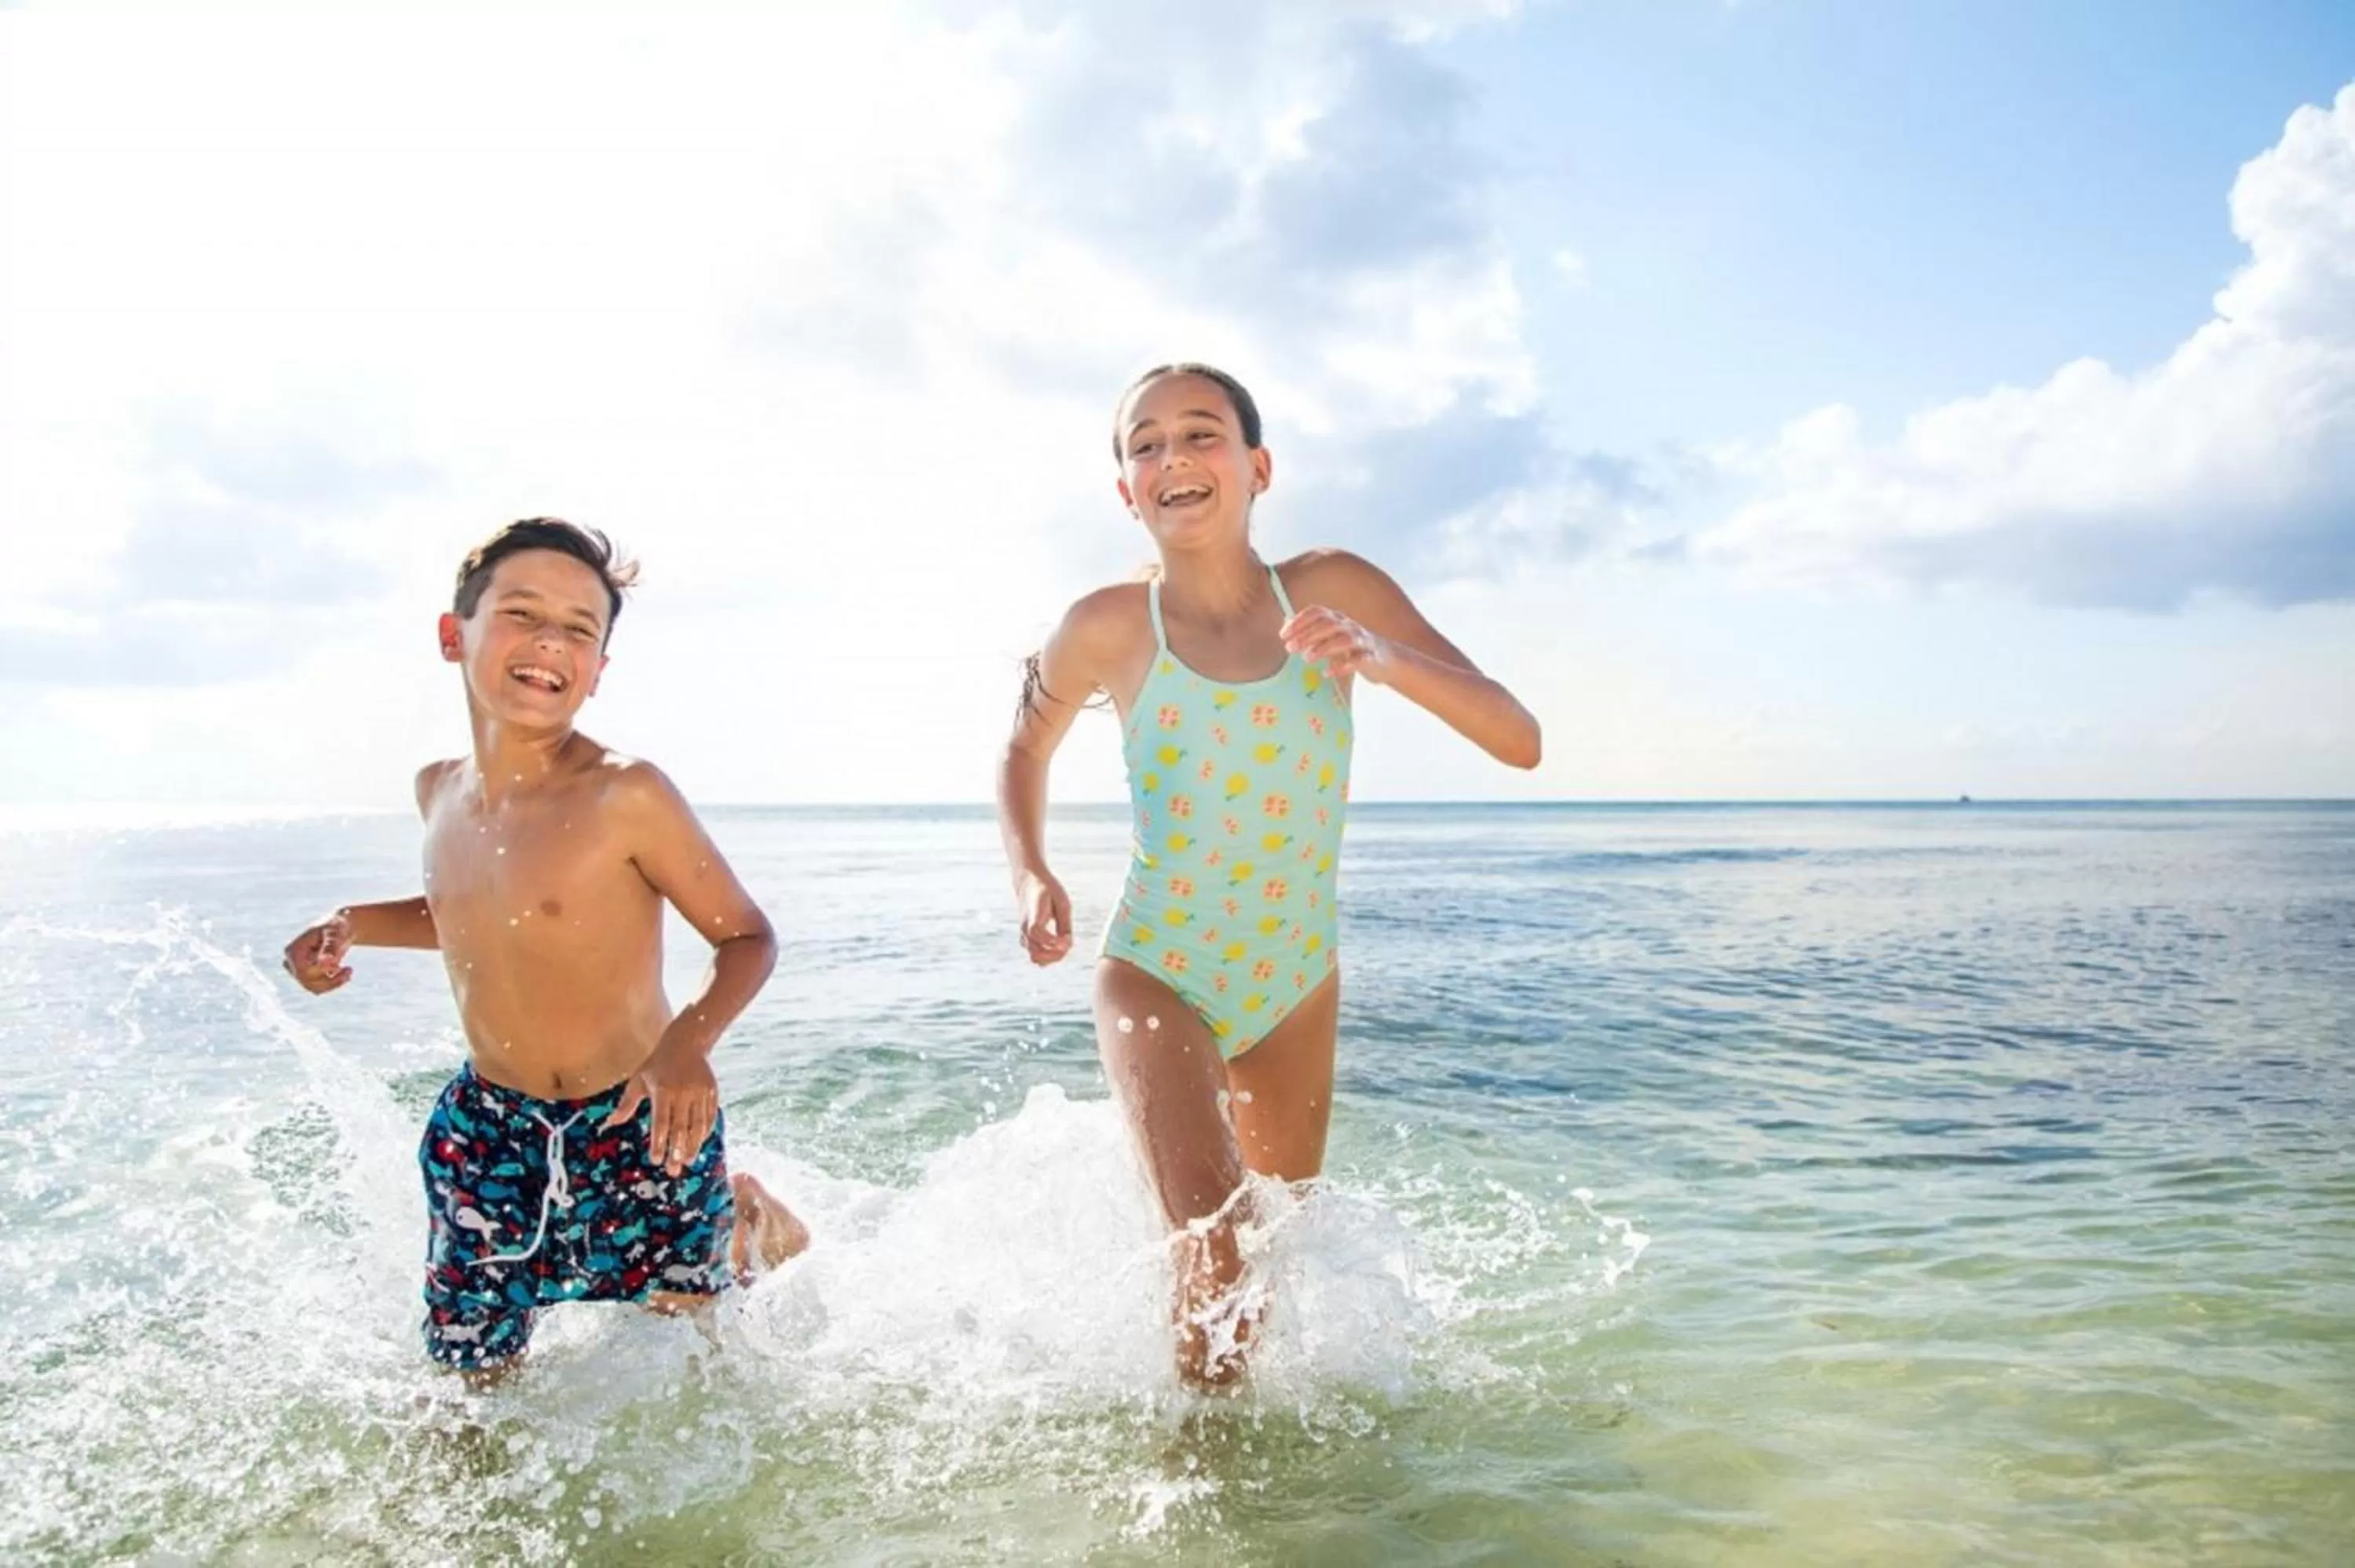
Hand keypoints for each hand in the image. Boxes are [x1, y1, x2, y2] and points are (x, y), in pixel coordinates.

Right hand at [282, 912, 353, 993]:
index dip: (319, 970)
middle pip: (306, 980)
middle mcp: (291, 961)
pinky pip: (318, 988)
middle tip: (349, 970)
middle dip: (329, 978)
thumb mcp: (337, 931)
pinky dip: (333, 984)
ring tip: (349, 971)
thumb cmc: (337, 926)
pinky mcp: (306, 977)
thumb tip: (332, 959)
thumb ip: (333, 944)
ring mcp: (297, 970)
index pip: (301, 968)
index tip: (337, 964)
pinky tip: (346, 975)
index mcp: (294, 949)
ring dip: (333, 983)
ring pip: (313, 987)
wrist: (338, 928)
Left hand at [604, 1035, 717, 1176]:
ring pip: (698, 1125)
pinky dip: (705, 1132)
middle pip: (681, 1127)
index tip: (655, 1160)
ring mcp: (700, 1092)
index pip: (661, 1122)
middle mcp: (683, 1092)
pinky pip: (710, 1116)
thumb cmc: (657, 1065)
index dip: (659, 1142)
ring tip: (688, 1161)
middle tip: (673, 1170)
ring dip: (693, 1145)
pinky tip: (699, 1144)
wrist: (685, 1044)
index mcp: (663, 1090)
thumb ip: (627, 1103)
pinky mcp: (712, 1091)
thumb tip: (611, 1122)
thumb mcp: (638, 1080)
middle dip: (677, 1151)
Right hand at [1016, 867, 1073, 966]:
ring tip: (1064, 945)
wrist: (1029, 883)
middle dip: (1055, 955)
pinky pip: (1035, 954)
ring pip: (1035, 957)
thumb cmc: (1049, 892)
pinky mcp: (1025, 937)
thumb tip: (1067, 945)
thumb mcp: (1062, 903)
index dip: (1052, 940)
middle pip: (1036, 953)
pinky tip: (1058, 946)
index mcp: (1034, 915)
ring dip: (1051, 957)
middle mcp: (1025, 927)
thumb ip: (1065, 925)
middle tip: (1067, 943)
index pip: (1036, 931)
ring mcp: (1024, 934)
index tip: (1066, 938)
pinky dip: (1047, 956)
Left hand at [1282, 605, 1391, 683]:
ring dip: (1323, 648)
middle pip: (1328, 624)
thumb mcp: (1330, 637)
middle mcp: (1349, 626)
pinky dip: (1342, 667)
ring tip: (1307, 658)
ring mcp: (1361, 641)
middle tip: (1290, 648)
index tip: (1283, 635)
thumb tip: (1285, 626)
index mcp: (1337, 619)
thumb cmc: (1352, 647)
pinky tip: (1327, 673)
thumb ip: (1310, 631)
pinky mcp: (1371, 657)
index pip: (1317, 612)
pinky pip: (1358, 660)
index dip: (1299, 621)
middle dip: (1307, 635)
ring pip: (1343, 640)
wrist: (1386, 659)